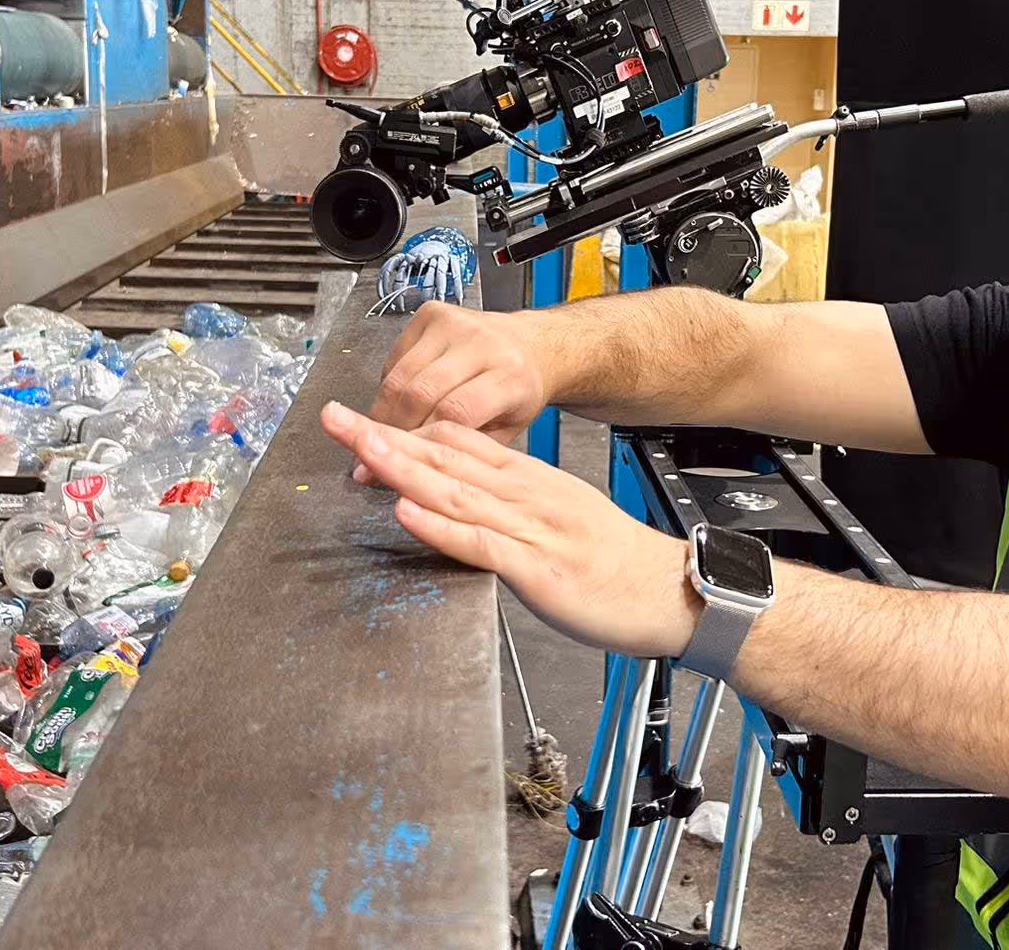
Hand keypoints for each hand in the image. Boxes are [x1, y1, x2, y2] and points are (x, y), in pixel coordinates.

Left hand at [322, 400, 700, 658]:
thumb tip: (466, 493)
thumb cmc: (615, 562)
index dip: (404, 428)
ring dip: (402, 468)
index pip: (456, 442)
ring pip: (455, 492)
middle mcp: (525, 494)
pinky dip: (440, 526)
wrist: (672, 590)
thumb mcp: (561, 513)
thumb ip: (513, 502)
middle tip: (337, 418)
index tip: (360, 417)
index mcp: (529, 479)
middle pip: (445, 457)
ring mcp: (531, 529)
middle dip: (386, 436)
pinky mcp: (538, 569)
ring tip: (360, 448)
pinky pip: (480, 544)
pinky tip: (406, 513)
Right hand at [354, 301, 555, 482]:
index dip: (421, 440)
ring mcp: (455, 324)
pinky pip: (394, 357)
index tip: (404, 461)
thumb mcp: (509, 428)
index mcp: (509, 376)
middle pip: (420, 392)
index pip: (453, 413)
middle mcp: (482, 344)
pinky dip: (389, 384)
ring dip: (385, 409)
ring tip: (385, 432)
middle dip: (396, 428)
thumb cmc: (520, 389)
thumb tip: (414, 465)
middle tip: (384, 451)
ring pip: (400, 375)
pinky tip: (398, 400)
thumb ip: (466, 445)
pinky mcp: (432, 314)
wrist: (531, 344)